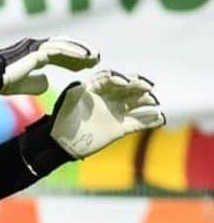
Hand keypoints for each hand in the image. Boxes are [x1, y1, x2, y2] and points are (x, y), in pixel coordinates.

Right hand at [0, 36, 98, 96]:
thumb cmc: (0, 80)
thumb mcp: (22, 85)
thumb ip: (35, 83)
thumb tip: (48, 83)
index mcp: (33, 54)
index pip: (58, 54)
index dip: (73, 60)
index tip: (86, 66)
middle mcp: (36, 46)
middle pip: (65, 47)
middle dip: (81, 53)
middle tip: (97, 59)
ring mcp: (37, 46)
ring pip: (65, 46)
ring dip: (82, 51)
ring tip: (96, 58)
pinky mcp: (37, 50)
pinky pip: (60, 50)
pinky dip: (74, 53)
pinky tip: (86, 58)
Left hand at [49, 70, 165, 158]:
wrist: (62, 144)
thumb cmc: (61, 122)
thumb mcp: (65, 106)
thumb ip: (72, 95)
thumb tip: (79, 84)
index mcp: (96, 89)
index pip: (111, 79)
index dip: (119, 78)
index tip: (125, 81)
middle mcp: (110, 98)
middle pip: (128, 88)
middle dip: (138, 86)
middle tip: (147, 87)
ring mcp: (117, 112)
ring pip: (137, 103)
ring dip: (147, 101)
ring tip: (154, 103)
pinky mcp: (121, 128)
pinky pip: (139, 123)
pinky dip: (150, 121)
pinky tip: (160, 119)